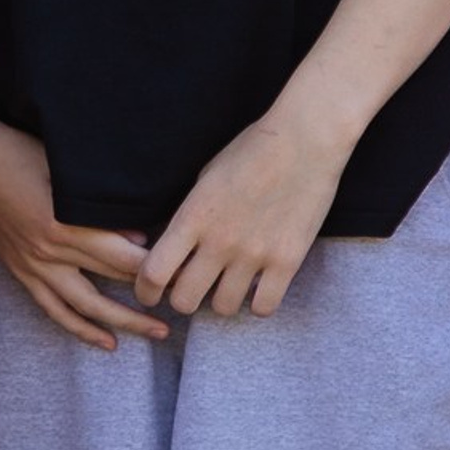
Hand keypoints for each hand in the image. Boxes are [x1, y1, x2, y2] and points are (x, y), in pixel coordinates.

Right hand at [0, 103, 160, 352]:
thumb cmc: (19, 150)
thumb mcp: (63, 169)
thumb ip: (101, 204)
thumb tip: (138, 238)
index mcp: (65, 224)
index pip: (123, 257)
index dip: (155, 268)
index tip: (182, 272)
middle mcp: (50, 252)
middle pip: (110, 283)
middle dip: (149, 297)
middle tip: (182, 307)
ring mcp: (33, 266)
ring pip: (84, 307)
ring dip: (121, 323)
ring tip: (154, 333)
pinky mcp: (21, 271)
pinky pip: (54, 309)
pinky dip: (80, 328)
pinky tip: (105, 341)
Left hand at [136, 118, 339, 318]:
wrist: (304, 140)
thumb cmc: (251, 151)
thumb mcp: (206, 178)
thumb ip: (190, 215)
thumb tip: (177, 249)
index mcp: (193, 216)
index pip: (154, 273)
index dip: (145, 291)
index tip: (149, 293)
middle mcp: (220, 241)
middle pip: (184, 301)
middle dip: (182, 299)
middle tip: (192, 289)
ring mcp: (254, 254)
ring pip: (223, 309)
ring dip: (221, 300)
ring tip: (228, 284)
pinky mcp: (287, 261)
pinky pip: (263, 307)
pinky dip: (257, 303)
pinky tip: (258, 286)